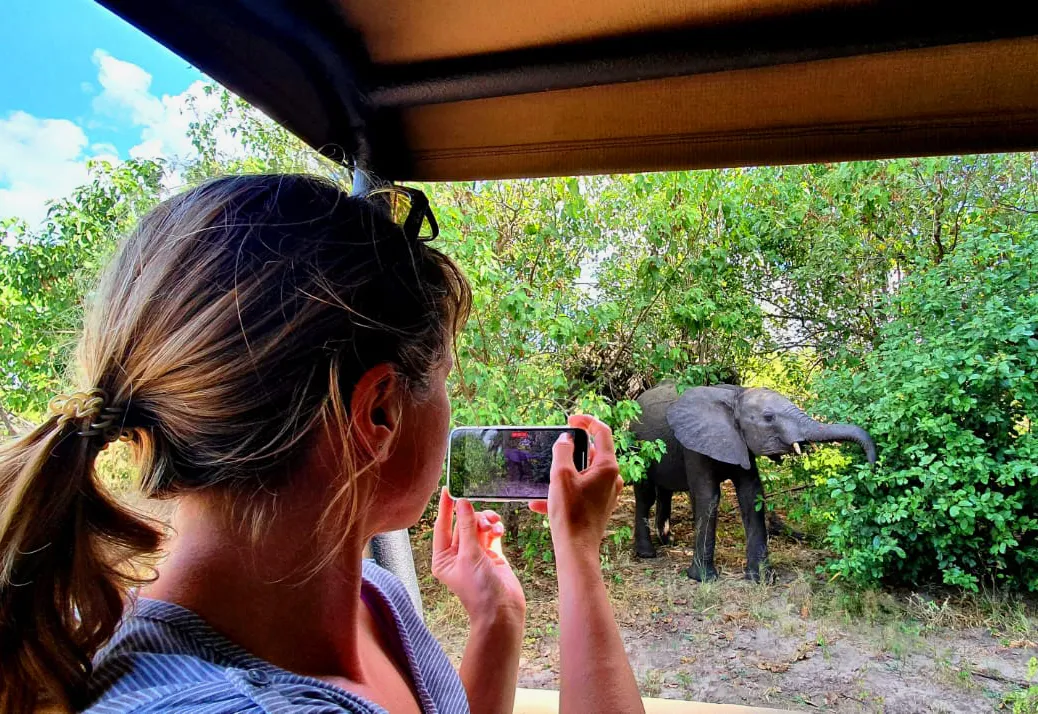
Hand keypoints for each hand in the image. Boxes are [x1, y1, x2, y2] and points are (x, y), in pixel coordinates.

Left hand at [431, 487, 524, 625]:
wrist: (503, 611)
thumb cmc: (479, 590)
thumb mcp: (470, 556)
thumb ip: (466, 527)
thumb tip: (462, 503)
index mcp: (443, 558)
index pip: (441, 526)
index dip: (445, 507)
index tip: (449, 488)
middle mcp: (457, 555)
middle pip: (462, 524)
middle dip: (473, 517)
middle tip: (484, 516)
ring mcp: (475, 554)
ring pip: (477, 527)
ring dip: (486, 522)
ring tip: (494, 527)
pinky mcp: (491, 554)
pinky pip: (490, 533)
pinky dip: (495, 529)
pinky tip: (499, 530)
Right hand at [530, 414, 623, 559]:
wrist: (576, 550)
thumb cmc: (570, 514)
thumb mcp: (561, 476)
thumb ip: (563, 451)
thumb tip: (566, 441)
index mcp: (608, 467)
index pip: (602, 432)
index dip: (587, 421)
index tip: (571, 419)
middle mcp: (612, 479)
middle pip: (593, 453)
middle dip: (572, 452)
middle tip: (555, 452)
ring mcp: (606, 494)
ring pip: (583, 474)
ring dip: (563, 475)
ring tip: (545, 482)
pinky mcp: (598, 507)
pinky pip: (579, 492)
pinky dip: (563, 493)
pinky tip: (539, 504)